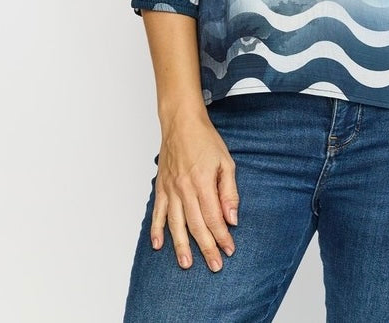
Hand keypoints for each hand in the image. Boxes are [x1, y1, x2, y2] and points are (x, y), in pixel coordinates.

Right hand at [151, 107, 239, 272]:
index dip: (222, 236)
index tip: (229, 250)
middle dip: (206, 248)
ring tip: (186, 264)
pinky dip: (156, 230)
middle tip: (214, 265)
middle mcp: (184, 189)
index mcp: (202, 182)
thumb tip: (232, 218)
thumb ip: (229, 192)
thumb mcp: (226, 162)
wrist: (181, 123)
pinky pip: (158, 212)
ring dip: (181, 246)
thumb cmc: (205, 140)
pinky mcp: (161, 187)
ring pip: (175, 224)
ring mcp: (170, 189)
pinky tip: (158, 245)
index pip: (213, 218)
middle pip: (196, 225)